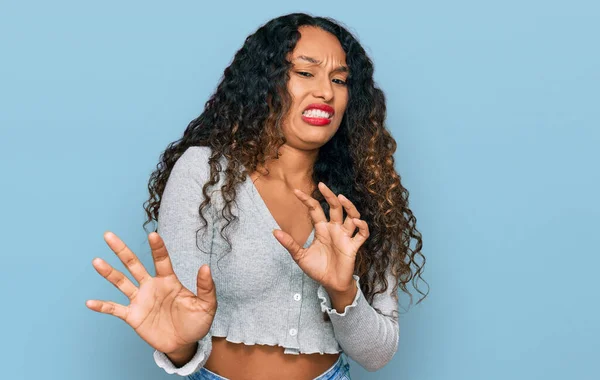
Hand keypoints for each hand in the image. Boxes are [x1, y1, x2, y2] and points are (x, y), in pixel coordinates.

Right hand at [86, 231, 217, 354]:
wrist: (184, 344)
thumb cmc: (196, 322)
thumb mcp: (207, 305)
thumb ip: (206, 287)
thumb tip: (205, 267)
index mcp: (169, 281)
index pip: (161, 260)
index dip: (157, 248)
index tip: (152, 234)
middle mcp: (151, 286)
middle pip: (134, 264)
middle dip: (122, 250)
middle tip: (108, 235)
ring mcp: (140, 300)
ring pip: (121, 282)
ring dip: (109, 273)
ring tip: (96, 261)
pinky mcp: (133, 316)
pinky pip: (115, 309)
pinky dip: (103, 306)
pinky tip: (90, 302)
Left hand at [272, 182, 368, 292]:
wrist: (330, 284)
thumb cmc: (317, 269)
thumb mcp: (300, 256)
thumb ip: (289, 243)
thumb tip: (273, 231)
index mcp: (321, 229)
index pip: (315, 209)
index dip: (307, 200)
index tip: (295, 191)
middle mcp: (334, 229)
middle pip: (335, 207)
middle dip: (329, 195)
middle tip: (322, 184)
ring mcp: (345, 237)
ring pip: (351, 216)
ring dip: (349, 206)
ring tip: (341, 198)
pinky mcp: (353, 247)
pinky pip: (362, 234)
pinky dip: (362, 227)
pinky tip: (356, 222)